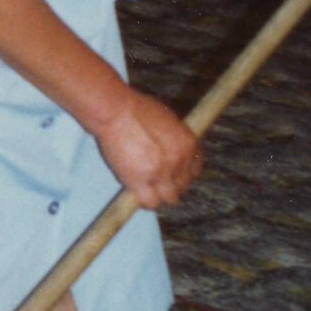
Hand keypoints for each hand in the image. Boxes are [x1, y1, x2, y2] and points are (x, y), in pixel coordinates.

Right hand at [91, 87, 201, 209]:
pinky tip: (137, 194)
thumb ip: (173, 138)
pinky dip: (145, 202)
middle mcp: (180, 160)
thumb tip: (170, 148)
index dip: (182, 173)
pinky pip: (151, 203)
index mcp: (189, 143)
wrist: (115, 110)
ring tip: (146, 188)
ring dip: (159, 194)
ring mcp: (162, 172)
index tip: (172, 173)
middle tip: (155, 180)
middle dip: (170, 184)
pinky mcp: (142, 181)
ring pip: (170, 197)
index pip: (195, 169)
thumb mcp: (166, 119)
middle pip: (183, 185)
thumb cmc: (134, 108)